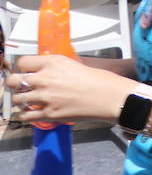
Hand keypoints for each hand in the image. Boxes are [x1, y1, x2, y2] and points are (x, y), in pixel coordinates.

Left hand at [6, 55, 129, 124]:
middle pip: (13, 80)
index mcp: (53, 62)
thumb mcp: (78, 64)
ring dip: (21, 100)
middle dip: (13, 83)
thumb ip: (59, 67)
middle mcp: (45, 78)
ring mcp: (45, 97)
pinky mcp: (48, 114)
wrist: (110, 97)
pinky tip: (32, 112)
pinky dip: (26, 114)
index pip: (23, 62)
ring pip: (17, 100)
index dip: (22, 67)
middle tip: (19, 86)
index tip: (25, 71)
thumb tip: (50, 68)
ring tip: (28, 100)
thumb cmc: (100, 79)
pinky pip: (25, 116)